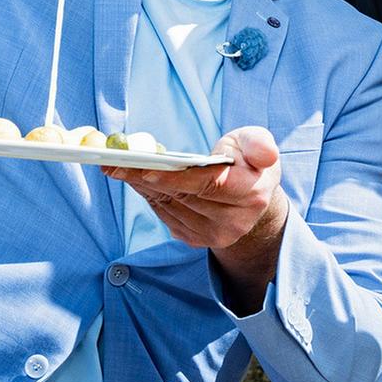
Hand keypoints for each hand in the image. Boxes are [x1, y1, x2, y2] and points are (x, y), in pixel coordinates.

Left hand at [105, 126, 286, 249]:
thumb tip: (265, 156)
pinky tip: (135, 180)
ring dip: (142, 187)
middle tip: (115, 161)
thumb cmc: (248, 161)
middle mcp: (235, 221)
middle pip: (182, 196)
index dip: (174, 177)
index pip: (207, 185)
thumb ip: (259, 144)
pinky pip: (166, 216)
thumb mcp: (256, 142)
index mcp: (252, 194)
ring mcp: (215, 235)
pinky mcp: (198, 240)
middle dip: (146, 178)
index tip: (143, 167)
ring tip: (118, 167)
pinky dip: (149, 197)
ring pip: (169, 207)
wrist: (252, 196)